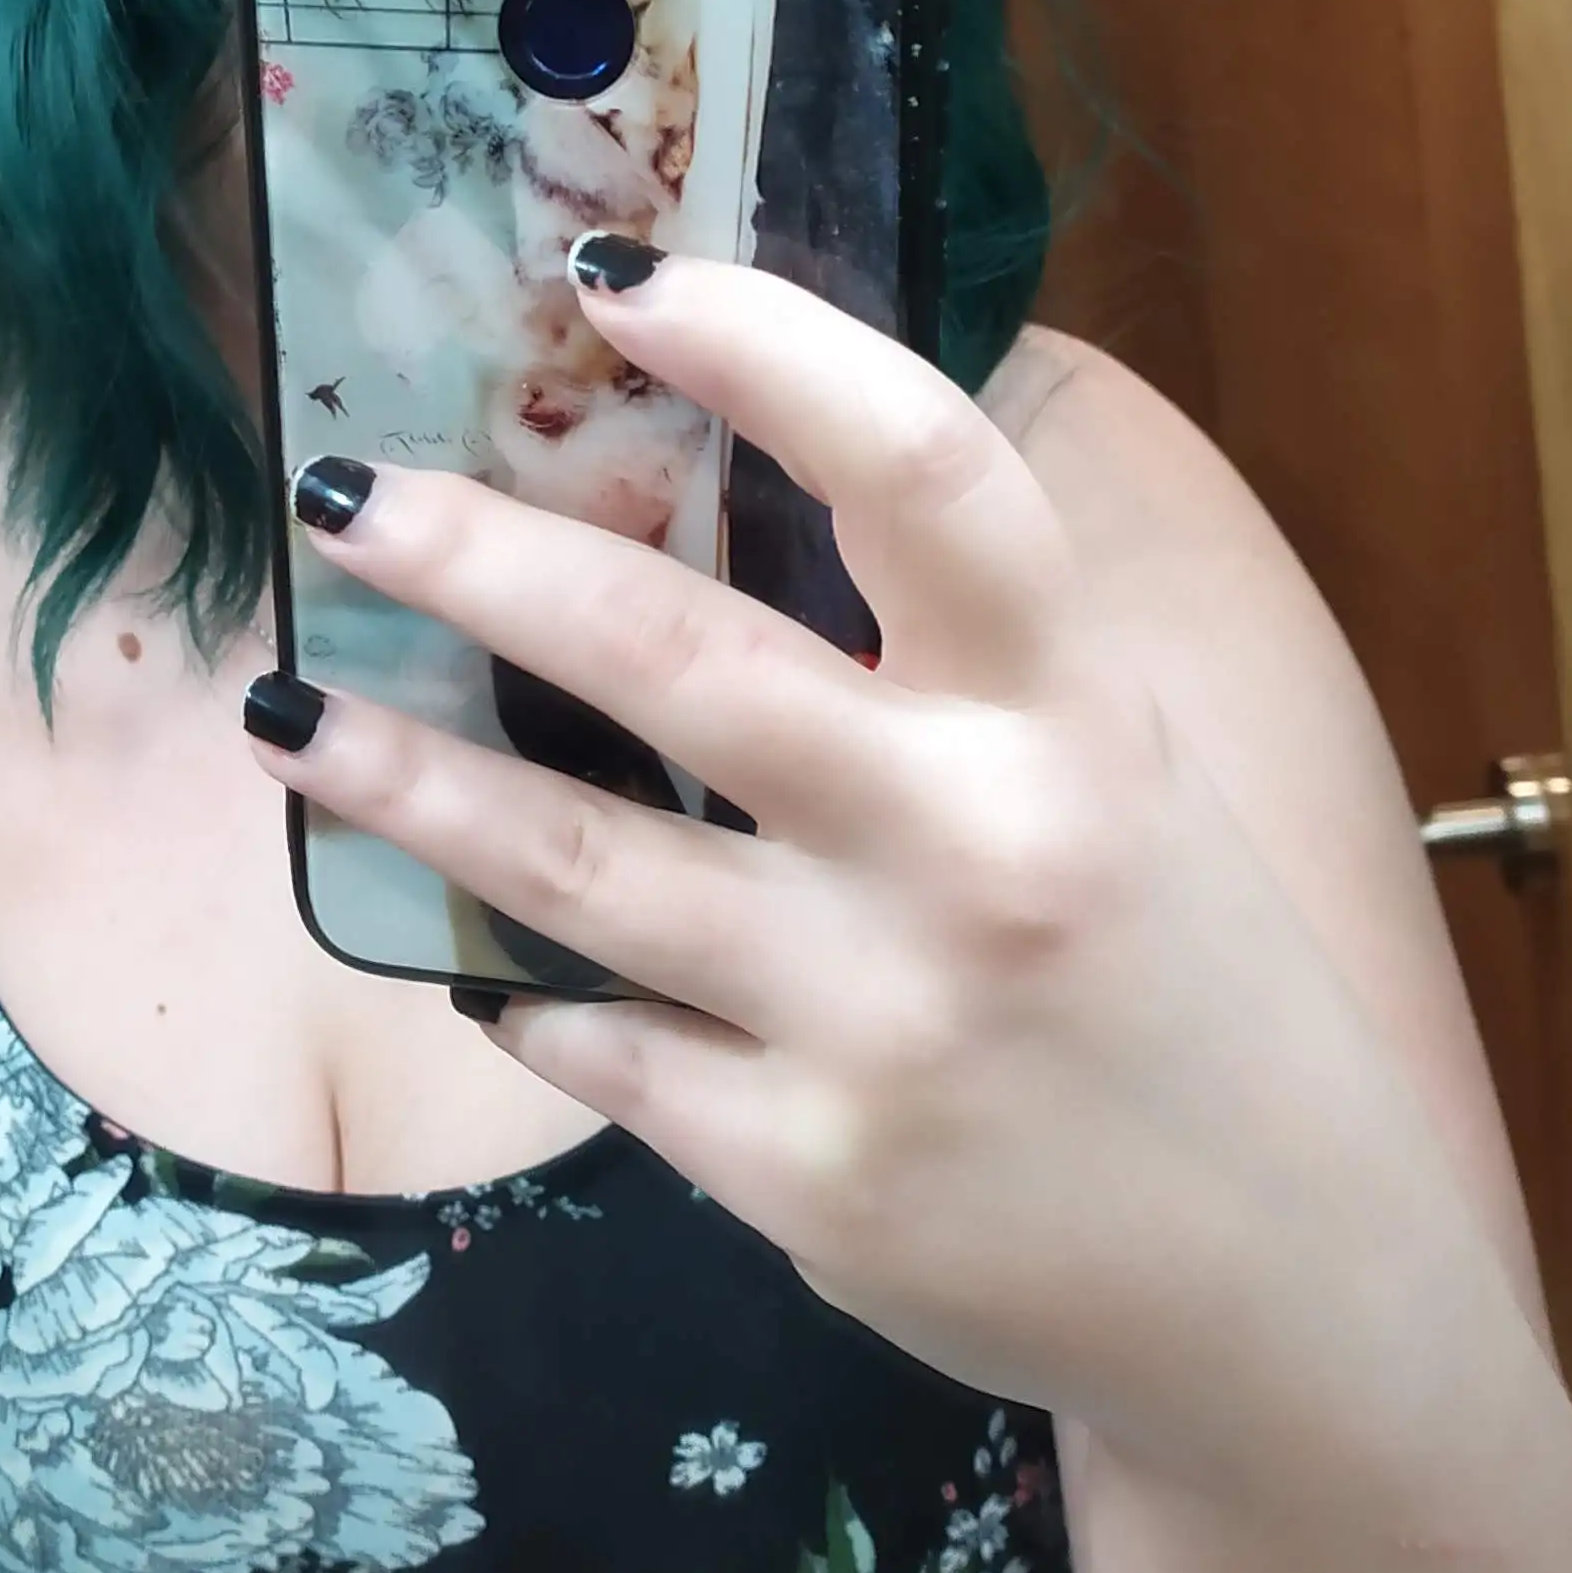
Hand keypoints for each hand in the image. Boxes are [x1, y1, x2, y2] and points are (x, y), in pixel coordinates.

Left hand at [252, 244, 1484, 1494]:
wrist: (1294, 1293)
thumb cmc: (1186, 983)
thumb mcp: (1124, 773)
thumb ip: (956, 655)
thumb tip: (727, 476)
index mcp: (1072, 712)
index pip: (922, 469)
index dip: (766, 349)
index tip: (612, 279)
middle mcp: (976, 847)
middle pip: (678, 656)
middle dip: (476, 559)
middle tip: (337, 492)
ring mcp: (879, 1021)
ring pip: (575, 863)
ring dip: (400, 777)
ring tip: (277, 713)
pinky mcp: (807, 1174)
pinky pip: (602, 1047)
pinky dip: (517, 990)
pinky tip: (459, 950)